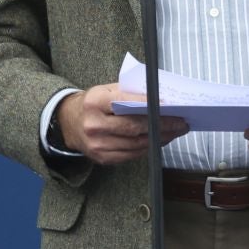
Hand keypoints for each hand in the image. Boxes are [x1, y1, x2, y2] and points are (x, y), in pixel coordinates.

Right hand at [56, 84, 188, 164]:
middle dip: (162, 125)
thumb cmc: (94, 103)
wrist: (68, 122)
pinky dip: (148, 147)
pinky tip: (160, 140)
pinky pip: (131, 155)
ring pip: (136, 143)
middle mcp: (94, 124)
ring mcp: (97, 144)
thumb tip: (160, 98)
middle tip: (181, 122)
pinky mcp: (102, 158)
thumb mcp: (105, 90)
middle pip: (134, 127)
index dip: (149, 104)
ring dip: (159, 138)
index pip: (126, 102)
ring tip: (175, 132)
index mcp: (95, 102)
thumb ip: (129, 92)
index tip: (169, 104)